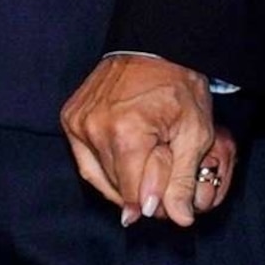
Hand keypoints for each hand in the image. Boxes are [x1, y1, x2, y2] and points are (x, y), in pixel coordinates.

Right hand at [60, 55, 235, 228]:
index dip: (152, 203)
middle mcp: (94, 129)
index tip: (165, 205)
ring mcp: (78, 122)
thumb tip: (179, 219)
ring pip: (97, 175)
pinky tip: (120, 163)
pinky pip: (84, 159)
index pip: (133, 194)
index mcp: (125, 134)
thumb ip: (183, 180)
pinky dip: (102, 168)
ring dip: (119, 182)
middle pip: (115, 186)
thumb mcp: (194, 134)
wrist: (157, 45)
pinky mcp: (71, 117)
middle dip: (137, 192)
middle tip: (158, 186)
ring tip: (141, 173)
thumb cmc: (179, 87)